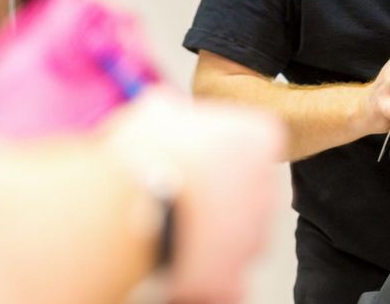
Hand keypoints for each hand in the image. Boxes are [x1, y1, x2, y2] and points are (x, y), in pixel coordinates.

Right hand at [102, 88, 285, 302]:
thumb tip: (167, 110)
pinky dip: (205, 276)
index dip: (226, 150)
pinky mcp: (232, 279)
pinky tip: (175, 263)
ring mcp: (253, 238)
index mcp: (259, 140)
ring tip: (170, 227)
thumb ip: (174, 111)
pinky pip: (225, 280)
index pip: (258, 143)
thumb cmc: (140, 158)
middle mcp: (267, 190)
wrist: (122, 212)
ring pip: (239, 237)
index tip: (200, 155)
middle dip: (221, 196)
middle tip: (179, 192)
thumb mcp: (154, 113)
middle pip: (251, 192)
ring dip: (213, 235)